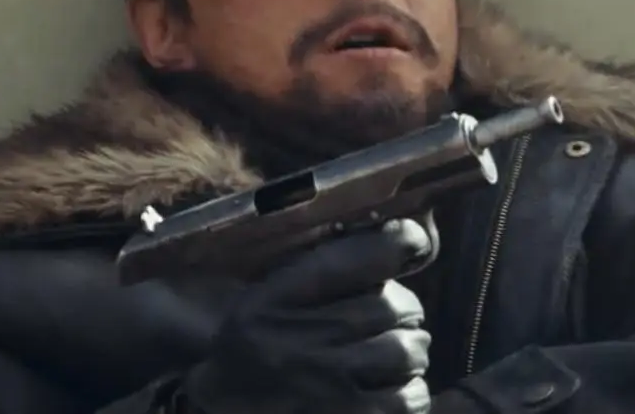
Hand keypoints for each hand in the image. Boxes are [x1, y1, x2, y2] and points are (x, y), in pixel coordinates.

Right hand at [179, 218, 433, 413]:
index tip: (412, 241)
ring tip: (384, 356)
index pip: (364, 255)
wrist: (222, 411)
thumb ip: (317, 268)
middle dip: (400, 309)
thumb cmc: (252, 349)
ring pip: (409, 351)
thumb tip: (396, 239)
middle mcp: (306, 337)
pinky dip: (407, 391)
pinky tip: (384, 389)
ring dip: (405, 352)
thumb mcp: (264, 297)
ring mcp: (332, 385)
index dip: (403, 242)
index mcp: (280, 297)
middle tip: (384, 318)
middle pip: (397, 305)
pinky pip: (411, 397)